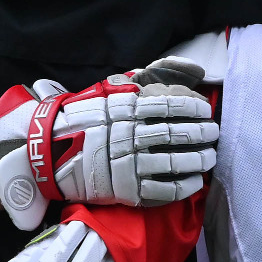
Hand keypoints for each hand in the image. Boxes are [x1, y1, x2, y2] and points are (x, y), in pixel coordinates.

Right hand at [0, 58, 217, 229]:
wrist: (48, 150)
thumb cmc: (88, 114)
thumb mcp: (116, 85)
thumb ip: (154, 75)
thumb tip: (195, 70)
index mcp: (126, 108)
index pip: (170, 106)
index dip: (193, 108)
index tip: (206, 110)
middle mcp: (128, 135)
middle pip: (176, 135)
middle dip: (201, 135)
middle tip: (214, 134)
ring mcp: (126, 164)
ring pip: (173, 163)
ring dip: (197, 161)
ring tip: (209, 158)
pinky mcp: (124, 190)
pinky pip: (161, 191)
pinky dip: (182, 187)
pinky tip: (194, 182)